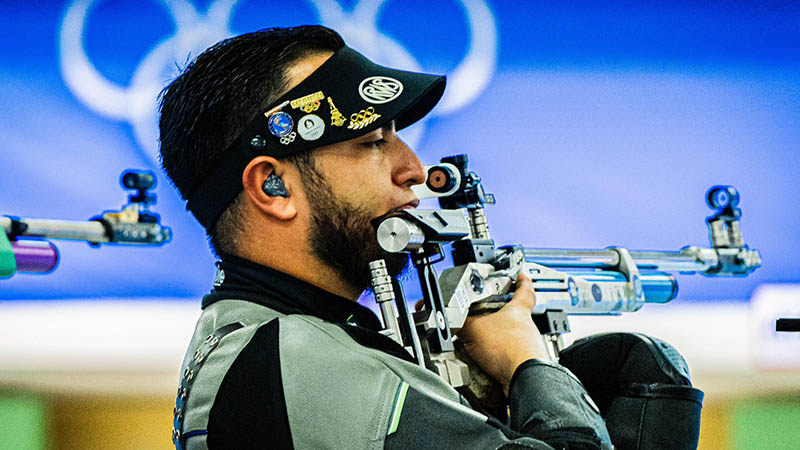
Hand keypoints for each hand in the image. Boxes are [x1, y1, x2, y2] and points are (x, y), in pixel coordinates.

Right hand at [456, 274, 549, 393]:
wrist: (524, 379)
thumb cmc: (510, 350)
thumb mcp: (474, 329)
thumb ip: (460, 323)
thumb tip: (447, 322)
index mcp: (518, 311)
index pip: (524, 290)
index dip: (522, 282)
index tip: (521, 276)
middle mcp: (526, 328)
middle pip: (516, 316)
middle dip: (501, 315)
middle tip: (487, 315)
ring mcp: (527, 348)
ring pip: (510, 339)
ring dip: (496, 341)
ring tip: (477, 346)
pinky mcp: (522, 365)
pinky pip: (506, 359)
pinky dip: (495, 361)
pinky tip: (483, 365)